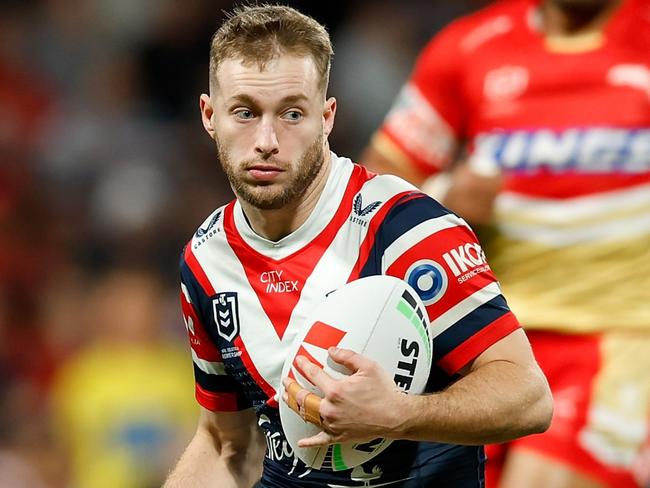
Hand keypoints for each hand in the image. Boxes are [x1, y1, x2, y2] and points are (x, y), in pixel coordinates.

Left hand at [282, 347, 405, 447]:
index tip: (299, 360)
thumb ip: (348, 356)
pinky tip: (301, 441)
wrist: (395, 416)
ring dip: (294, 406)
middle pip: (303, 397)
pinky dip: (310, 442)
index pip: (313, 374)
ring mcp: (333, 424)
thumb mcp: (368, 366)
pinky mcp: (339, 436)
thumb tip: (332, 350)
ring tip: (287, 398)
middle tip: (286, 381)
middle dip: (292, 387)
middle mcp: (330, 408)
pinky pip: (321, 440)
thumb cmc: (384, 392)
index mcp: (336, 390)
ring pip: (307, 415)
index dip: (304, 365)